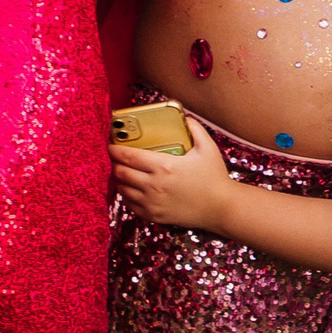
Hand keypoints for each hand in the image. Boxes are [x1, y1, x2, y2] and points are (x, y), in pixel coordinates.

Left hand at [109, 116, 237, 230]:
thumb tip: (184, 117)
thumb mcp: (208, 148)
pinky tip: (132, 188)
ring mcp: (152, 202)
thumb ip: (195, 128)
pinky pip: (130, 205)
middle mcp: (154, 185)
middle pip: (121, 172)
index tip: (110, 145)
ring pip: (122, 189)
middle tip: (116, 157)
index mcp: (164, 166)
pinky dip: (127, 195)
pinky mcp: (153, 215)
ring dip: (119, 179)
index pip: (128, 156)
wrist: (221, 208)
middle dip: (115, 163)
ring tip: (122, 171)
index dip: (115, 149)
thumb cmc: (214, 177)